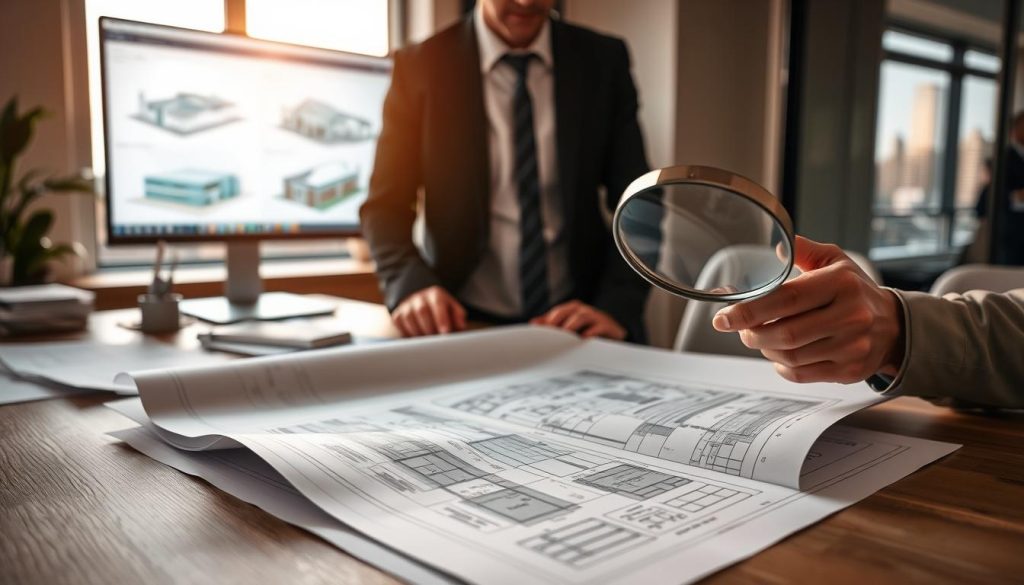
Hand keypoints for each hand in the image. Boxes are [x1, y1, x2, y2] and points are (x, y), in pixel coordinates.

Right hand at [391, 286, 466, 336]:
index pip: (438, 304)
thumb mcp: (453, 309)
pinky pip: (399, 324)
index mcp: (436, 294)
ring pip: (409, 318)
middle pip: (422, 311)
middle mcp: (419, 297)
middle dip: (430, 328)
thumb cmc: (442, 311)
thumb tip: (460, 326)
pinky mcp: (397, 314)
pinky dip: (407, 334)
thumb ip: (458, 316)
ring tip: (427, 344)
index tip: (445, 332)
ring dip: (419, 333)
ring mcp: (406, 305)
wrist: (422, 304)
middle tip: (437, 342)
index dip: (441, 318)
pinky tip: (416, 340)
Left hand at [530, 300, 626, 339]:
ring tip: (564, 338)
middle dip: (556, 323)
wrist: (615, 336)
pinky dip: (589, 334)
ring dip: (570, 327)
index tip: (540, 336)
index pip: (556, 312)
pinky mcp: (607, 326)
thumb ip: (553, 324)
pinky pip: (597, 328)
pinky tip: (583, 341)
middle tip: (550, 337)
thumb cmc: (588, 331)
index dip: (548, 323)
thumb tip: (534, 322)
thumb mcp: (570, 326)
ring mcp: (596, 316)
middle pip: (566, 312)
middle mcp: (583, 310)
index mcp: (573, 308)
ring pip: (580, 318)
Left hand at [711, 236, 904, 383]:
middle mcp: (850, 315)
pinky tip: (779, 355)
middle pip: (785, 333)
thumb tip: (779, 245)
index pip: (787, 299)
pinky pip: (801, 374)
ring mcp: (852, 346)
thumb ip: (804, 251)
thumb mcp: (835, 261)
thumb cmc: (854, 290)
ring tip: (761, 338)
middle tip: (741, 329)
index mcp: (841, 283)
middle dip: (753, 333)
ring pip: (791, 356)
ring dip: (765, 349)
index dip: (750, 310)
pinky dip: (781, 366)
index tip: (723, 317)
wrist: (893, 325)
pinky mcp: (849, 370)